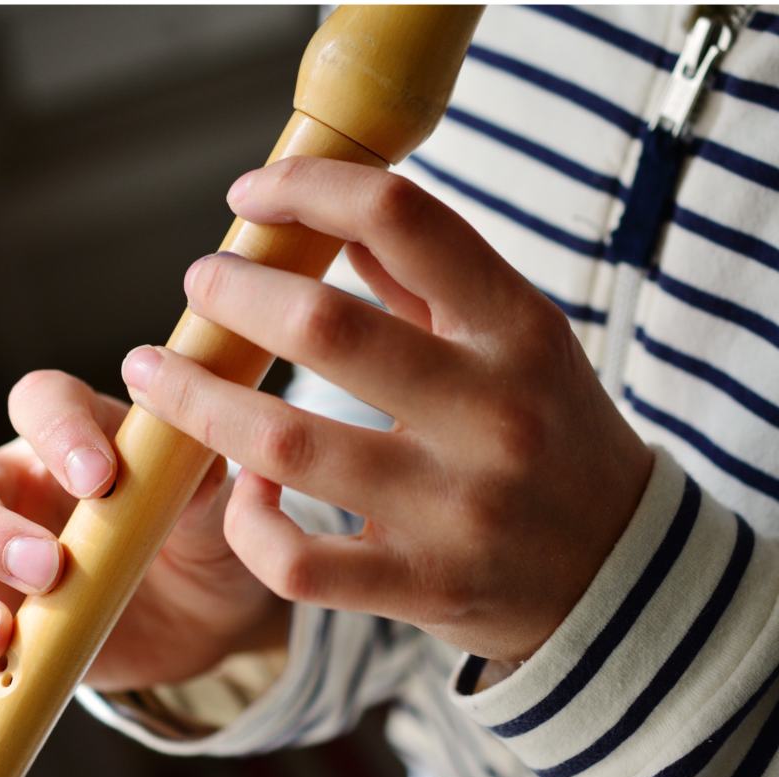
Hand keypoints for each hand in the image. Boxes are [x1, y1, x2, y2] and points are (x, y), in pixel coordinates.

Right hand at [0, 371, 286, 728]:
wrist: (203, 618)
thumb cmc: (200, 541)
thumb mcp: (212, 509)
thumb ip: (194, 482)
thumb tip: (185, 454)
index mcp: (68, 444)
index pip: (38, 402)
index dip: (57, 430)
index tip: (100, 479)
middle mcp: (9, 496)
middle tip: (48, 570)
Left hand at [120, 157, 653, 664]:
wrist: (618, 572)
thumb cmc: (553, 436)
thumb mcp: (518, 341)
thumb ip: (429, 278)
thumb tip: (330, 215)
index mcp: (517, 331)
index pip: (403, 219)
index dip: (309, 189)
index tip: (254, 195)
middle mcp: (492, 413)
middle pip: (322, 327)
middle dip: (231, 294)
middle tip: (199, 285)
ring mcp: (456, 508)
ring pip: (284, 445)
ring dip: (199, 401)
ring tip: (160, 375)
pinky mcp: (422, 585)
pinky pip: (296, 560)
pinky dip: (248, 521)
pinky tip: (246, 492)